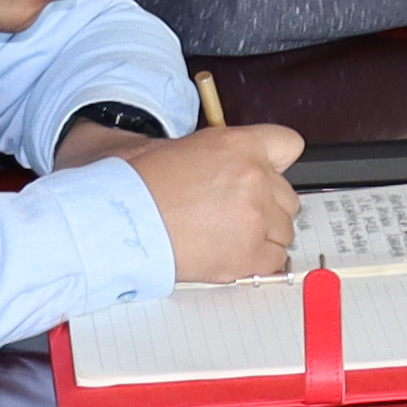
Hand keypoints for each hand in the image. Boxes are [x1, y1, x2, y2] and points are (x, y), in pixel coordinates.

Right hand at [129, 121, 299, 282]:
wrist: (117, 224)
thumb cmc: (136, 187)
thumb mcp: (178, 147)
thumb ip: (220, 153)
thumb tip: (232, 163)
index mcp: (239, 145)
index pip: (289, 145)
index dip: (277, 162)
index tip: (268, 175)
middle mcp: (255, 178)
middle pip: (287, 195)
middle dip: (266, 205)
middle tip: (233, 212)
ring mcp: (256, 217)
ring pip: (283, 230)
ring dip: (263, 234)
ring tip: (226, 235)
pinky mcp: (249, 254)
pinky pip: (275, 259)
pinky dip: (258, 262)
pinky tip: (232, 255)